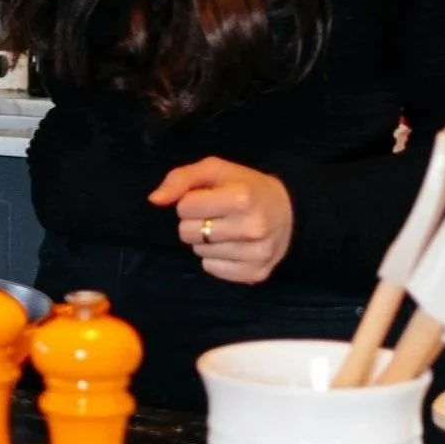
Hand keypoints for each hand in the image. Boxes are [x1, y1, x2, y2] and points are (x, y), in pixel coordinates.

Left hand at [150, 158, 294, 285]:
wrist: (290, 212)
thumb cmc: (246, 187)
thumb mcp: (215, 170)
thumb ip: (180, 179)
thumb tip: (154, 200)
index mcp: (241, 198)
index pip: (184, 207)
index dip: (190, 201)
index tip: (207, 198)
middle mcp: (251, 228)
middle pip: (187, 233)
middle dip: (195, 222)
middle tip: (216, 215)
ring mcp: (256, 254)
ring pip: (199, 252)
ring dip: (205, 241)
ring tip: (226, 229)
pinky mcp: (255, 273)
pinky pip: (212, 269)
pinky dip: (216, 258)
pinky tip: (232, 245)